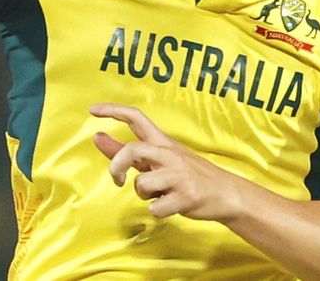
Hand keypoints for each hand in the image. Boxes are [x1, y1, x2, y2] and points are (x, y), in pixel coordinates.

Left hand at [90, 102, 242, 221]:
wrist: (226, 193)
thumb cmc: (187, 174)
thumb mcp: (159, 158)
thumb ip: (126, 150)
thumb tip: (97, 137)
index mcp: (163, 142)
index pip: (135, 117)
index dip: (112, 110)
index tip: (93, 110)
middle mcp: (170, 154)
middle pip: (132, 150)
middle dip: (116, 166)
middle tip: (117, 180)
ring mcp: (178, 175)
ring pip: (141, 184)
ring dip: (144, 195)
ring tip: (161, 193)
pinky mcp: (186, 196)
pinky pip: (154, 207)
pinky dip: (157, 210)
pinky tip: (171, 204)